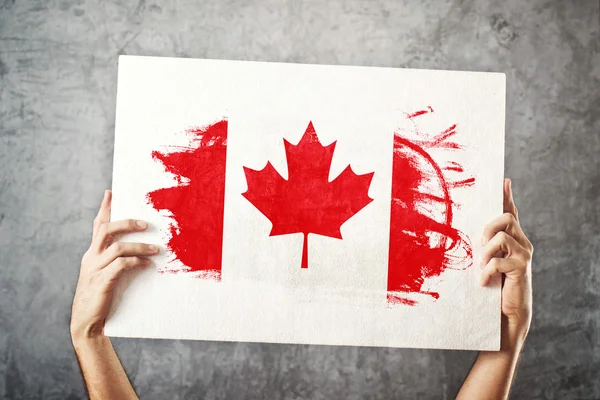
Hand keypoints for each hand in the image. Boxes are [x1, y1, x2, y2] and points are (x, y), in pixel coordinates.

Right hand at [70, 190, 158, 340]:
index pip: (97, 226)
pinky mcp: (102, 282)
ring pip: (117, 247)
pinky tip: (147, 264)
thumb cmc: (101, 298)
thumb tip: (141, 251)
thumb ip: (117, 261)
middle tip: (146, 223)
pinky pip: (121, 265)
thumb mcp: (105, 275)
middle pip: (106, 230)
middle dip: (126, 223)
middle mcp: (91, 258)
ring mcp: (95, 269)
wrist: (87, 323)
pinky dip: (136, 262)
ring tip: (157, 249)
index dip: (104, 209)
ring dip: (140, 246)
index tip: (111, 192)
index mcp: (92, 254)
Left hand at [480, 178, 532, 349]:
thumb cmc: (493, 287)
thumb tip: (469, 234)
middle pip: (506, 218)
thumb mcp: (486, 262)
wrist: (507, 314)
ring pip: (501, 237)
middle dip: (487, 228)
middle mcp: (522, 243)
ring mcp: (524, 255)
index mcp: (513, 239)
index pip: (511, 213)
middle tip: (479, 246)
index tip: (504, 181)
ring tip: (481, 267)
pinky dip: (487, 271)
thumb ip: (483, 247)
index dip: (507, 197)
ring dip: (485, 251)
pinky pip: (499, 260)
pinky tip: (484, 281)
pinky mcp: (521, 269)